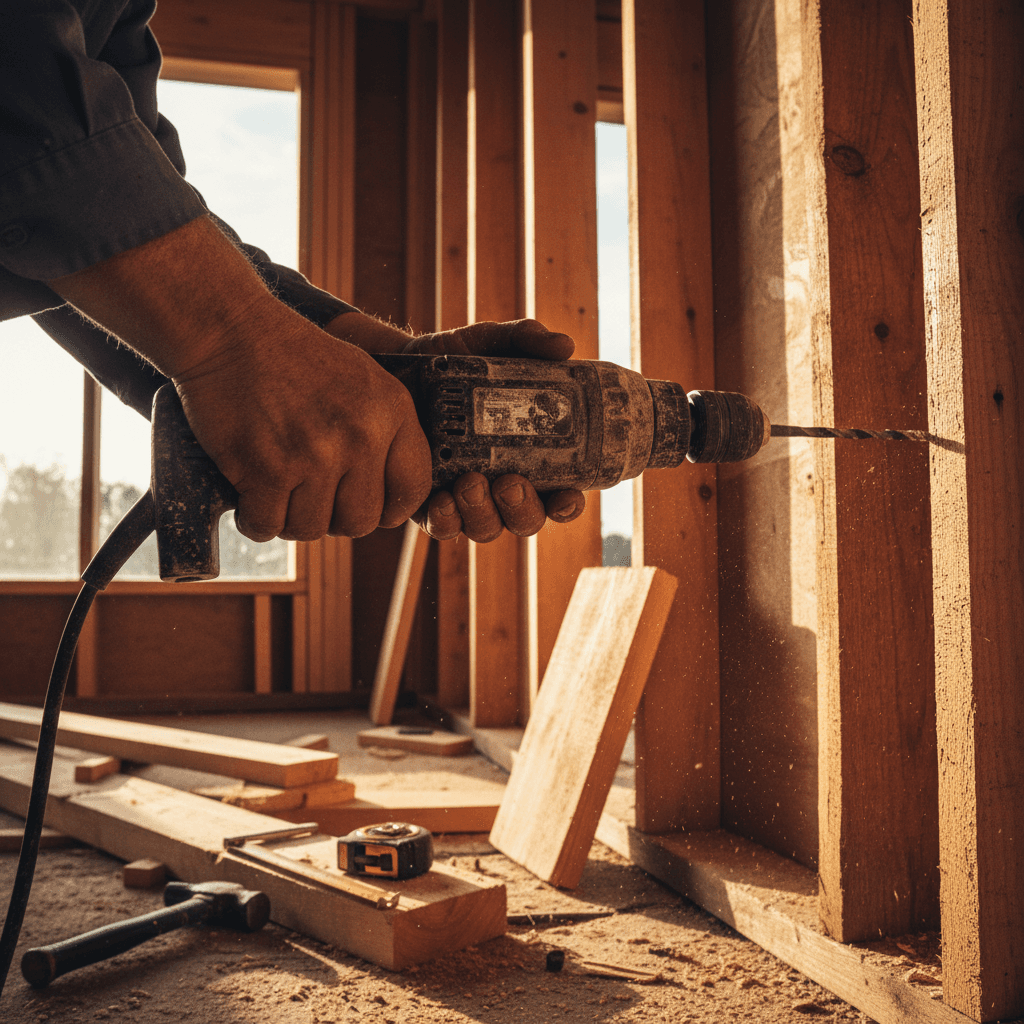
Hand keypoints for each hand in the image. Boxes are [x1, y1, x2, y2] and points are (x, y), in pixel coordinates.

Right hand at [47, 217, 431, 541]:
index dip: (387, 508)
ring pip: (311, 529)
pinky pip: (267, 526)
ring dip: (290, 517)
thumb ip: (386, 433)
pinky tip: (250, 494)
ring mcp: (315, 455)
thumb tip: (393, 501)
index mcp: (393, 412)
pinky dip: (254, 518)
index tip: (361, 501)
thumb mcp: (365, 379)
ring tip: (278, 487)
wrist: (230, 331)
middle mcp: (361, 436)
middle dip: (333, 516)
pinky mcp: (267, 469)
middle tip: (310, 494)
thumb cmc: (295, 357)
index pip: (411, 491)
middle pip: (360, 522)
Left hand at [325, 314, 587, 541]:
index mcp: (530, 456)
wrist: (397, 366)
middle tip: (510, 483)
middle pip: (525, 519)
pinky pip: (442, 527)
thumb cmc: (454, 360)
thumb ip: (526, 339)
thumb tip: (564, 345)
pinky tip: (441, 500)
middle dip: (523, 509)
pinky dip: (446, 520)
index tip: (567, 496)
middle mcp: (501, 484)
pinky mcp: (428, 504)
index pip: (560, 493)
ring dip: (484, 514)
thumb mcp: (489, 343)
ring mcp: (466, 498)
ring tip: (470, 483)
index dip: (567, 504)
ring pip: (486, 528)